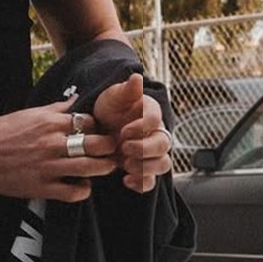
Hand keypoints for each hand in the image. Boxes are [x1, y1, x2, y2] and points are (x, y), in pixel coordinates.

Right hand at [0, 99, 118, 201]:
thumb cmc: (3, 132)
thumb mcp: (31, 113)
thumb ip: (56, 109)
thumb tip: (75, 100)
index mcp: (51, 122)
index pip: (89, 122)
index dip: (98, 127)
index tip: (99, 132)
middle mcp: (52, 143)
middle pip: (97, 144)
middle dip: (109, 147)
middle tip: (111, 150)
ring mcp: (48, 166)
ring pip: (90, 168)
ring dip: (103, 168)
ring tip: (104, 167)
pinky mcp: (41, 187)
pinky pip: (72, 192)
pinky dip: (83, 190)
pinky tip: (82, 186)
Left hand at [91, 74, 172, 193]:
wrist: (98, 128)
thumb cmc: (109, 108)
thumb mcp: (112, 97)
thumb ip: (125, 90)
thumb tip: (136, 77)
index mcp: (150, 113)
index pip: (155, 120)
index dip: (141, 127)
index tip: (123, 131)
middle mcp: (155, 133)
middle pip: (164, 145)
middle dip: (145, 150)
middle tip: (125, 149)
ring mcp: (151, 153)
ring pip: (163, 165)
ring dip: (146, 168)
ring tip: (125, 165)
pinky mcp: (143, 169)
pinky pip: (151, 182)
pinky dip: (141, 184)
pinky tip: (126, 180)